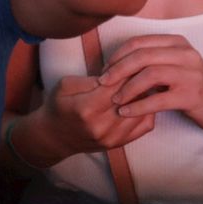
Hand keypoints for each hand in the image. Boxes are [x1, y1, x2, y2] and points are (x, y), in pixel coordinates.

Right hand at [29, 73, 155, 160]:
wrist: (55, 137)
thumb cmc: (58, 106)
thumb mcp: (65, 85)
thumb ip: (90, 80)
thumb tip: (115, 76)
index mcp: (86, 108)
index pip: (116, 85)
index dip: (126, 70)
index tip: (134, 60)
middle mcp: (102, 126)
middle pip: (131, 97)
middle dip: (139, 80)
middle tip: (145, 67)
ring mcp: (112, 137)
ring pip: (142, 111)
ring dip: (146, 94)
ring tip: (147, 81)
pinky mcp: (119, 144)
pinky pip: (145, 125)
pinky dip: (147, 110)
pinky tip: (143, 99)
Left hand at [101, 34, 202, 139]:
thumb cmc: (192, 88)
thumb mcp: (174, 67)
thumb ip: (151, 62)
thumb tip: (115, 65)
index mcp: (177, 42)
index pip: (139, 42)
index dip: (118, 55)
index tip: (105, 69)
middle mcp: (185, 53)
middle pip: (142, 55)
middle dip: (117, 69)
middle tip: (103, 83)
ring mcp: (191, 73)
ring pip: (150, 74)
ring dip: (127, 88)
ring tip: (115, 99)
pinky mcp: (193, 95)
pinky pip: (159, 99)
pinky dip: (138, 105)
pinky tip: (126, 112)